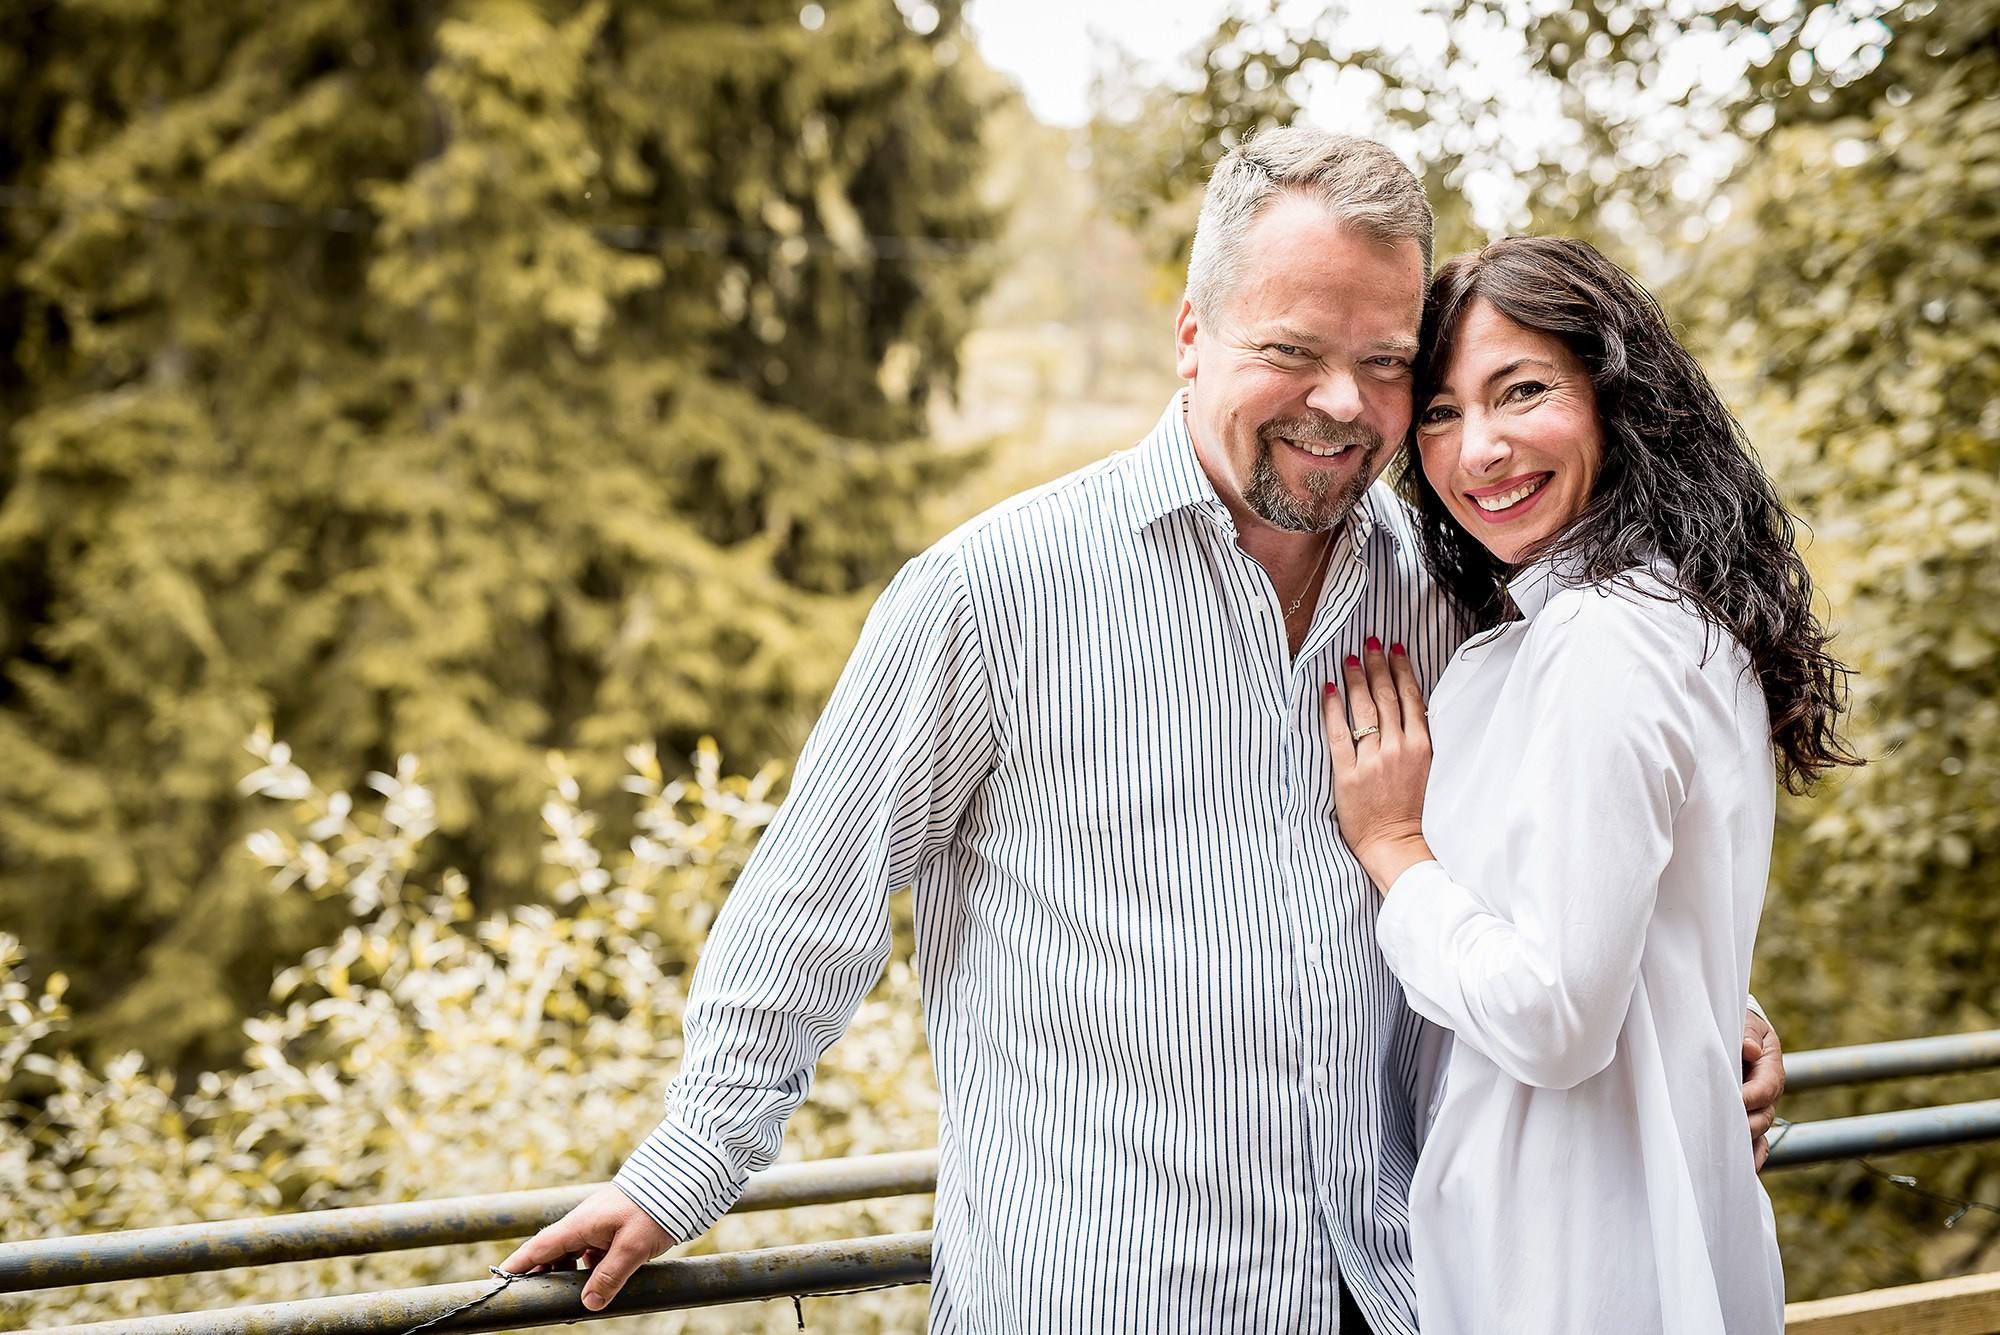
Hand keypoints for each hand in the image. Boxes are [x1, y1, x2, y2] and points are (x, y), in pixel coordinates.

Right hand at [499, 1185, 677, 1311]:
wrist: (678, 1182)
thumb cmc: (653, 1209)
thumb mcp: (632, 1248)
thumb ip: (609, 1277)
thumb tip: (588, 1304)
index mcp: (579, 1224)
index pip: (539, 1247)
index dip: (519, 1264)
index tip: (500, 1278)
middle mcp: (583, 1224)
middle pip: (552, 1253)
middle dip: (542, 1274)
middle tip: (535, 1297)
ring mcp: (597, 1225)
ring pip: (573, 1254)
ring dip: (569, 1273)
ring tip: (569, 1297)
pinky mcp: (612, 1228)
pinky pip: (591, 1252)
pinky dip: (590, 1268)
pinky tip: (601, 1281)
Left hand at [1322, 637, 1433, 892]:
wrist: (1396, 844)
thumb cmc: (1413, 810)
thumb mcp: (1428, 770)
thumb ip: (1420, 739)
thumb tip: (1412, 708)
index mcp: (1421, 746)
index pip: (1410, 697)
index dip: (1401, 668)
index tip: (1394, 647)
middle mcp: (1398, 748)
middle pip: (1386, 696)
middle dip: (1377, 664)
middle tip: (1369, 641)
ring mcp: (1372, 760)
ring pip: (1364, 709)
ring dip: (1356, 678)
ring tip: (1349, 657)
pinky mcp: (1347, 773)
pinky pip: (1338, 733)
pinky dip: (1332, 708)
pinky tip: (1327, 689)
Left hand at [1741, 1011, 1785, 1170]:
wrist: (1738, 1036)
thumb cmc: (1740, 1027)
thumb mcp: (1746, 1023)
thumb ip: (1748, 1034)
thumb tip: (1750, 1050)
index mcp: (1770, 1069)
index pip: (1766, 1088)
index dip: (1751, 1097)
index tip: (1735, 1101)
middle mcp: (1768, 1094)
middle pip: (1763, 1117)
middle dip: (1745, 1125)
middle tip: (1723, 1131)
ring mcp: (1759, 1110)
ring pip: (1759, 1134)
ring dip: (1745, 1145)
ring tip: (1729, 1158)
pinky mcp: (1748, 1119)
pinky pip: (1756, 1143)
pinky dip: (1752, 1156)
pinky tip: (1742, 1170)